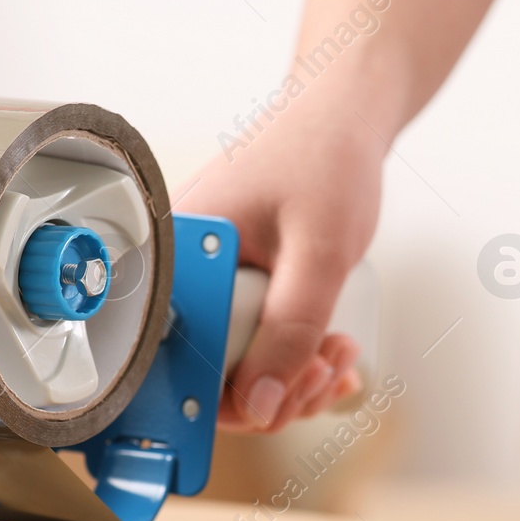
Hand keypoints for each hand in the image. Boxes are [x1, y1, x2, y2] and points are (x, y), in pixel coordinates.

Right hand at [177, 92, 382, 431]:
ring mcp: (209, 279)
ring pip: (237, 367)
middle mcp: (181, 272)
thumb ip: (290, 331)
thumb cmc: (325, 159)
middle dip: (276, 390)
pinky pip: (255, 344)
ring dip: (293, 379)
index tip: (286, 398)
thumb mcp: (318, 254)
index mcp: (175, 256)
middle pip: (208, 376)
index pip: (175, 364)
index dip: (231, 399)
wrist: (344, 114)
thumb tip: (260, 406)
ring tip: (337, 354)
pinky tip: (333, 352)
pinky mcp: (235, 284)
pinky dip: (296, 360)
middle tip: (326, 370)